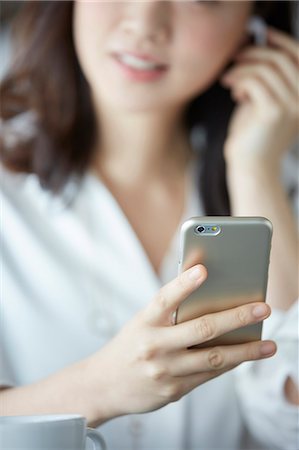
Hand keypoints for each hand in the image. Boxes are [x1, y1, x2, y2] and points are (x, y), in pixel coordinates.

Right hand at [90, 265, 275, 419]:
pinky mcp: (173, 390)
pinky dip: (229, 364)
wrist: (104, 385)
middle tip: (263, 308)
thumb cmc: (130, 345)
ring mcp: (164, 371)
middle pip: (201, 329)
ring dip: (245, 351)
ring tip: (269, 344)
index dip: (184, 283)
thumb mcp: (142, 323)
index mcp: (144, 322)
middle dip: (236, 317)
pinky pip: (208, 375)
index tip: (204, 269)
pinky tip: (245, 356)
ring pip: (213, 358)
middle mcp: (154, 346)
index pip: (165, 298)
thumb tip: (207, 293)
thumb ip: (169, 311)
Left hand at [221, 27, 298, 171]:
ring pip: (265, 68)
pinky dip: (239, 80)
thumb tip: (256, 49)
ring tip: (229, 80)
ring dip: (242, 69)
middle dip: (254, 53)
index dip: (282, 41)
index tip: (262, 34)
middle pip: (281, 59)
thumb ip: (266, 80)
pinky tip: (233, 92)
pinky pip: (254, 81)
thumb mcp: (263, 102)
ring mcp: (291, 105)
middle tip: (234, 58)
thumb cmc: (253, 137)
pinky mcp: (273, 111)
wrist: (251, 167)